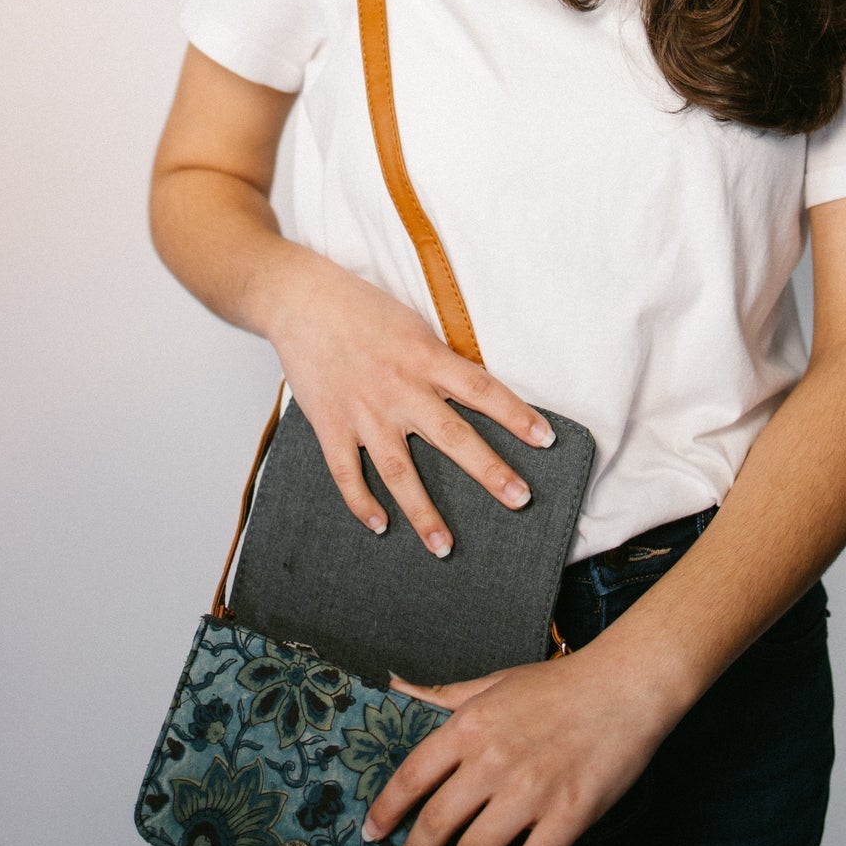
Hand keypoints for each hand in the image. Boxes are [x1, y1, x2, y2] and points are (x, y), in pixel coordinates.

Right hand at [262, 258, 555, 556]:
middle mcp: (399, 388)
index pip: (482, 389)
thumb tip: (472, 391)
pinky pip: (347, 473)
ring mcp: (364, 411)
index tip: (545, 439)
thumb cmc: (360, 306)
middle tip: (520, 499)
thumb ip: (439, 360)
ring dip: (423, 512)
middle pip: (453, 436)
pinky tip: (380, 526)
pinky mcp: (331, 424)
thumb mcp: (412, 324)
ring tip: (444, 546)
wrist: (300, 300)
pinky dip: (362, 503)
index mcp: (424, 357)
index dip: (516, 415)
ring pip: (399, 471)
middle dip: (489, 471)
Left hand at [360, 644, 682, 845]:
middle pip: (437, 823)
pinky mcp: (568, 814)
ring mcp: (532, 790)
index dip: (387, 810)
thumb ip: (443, 695)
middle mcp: (493, 760)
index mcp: (471, 725)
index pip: (413, 776)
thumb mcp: (492, 682)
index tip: (373, 834)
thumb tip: (394, 686)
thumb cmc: (557, 684)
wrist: (623, 686)